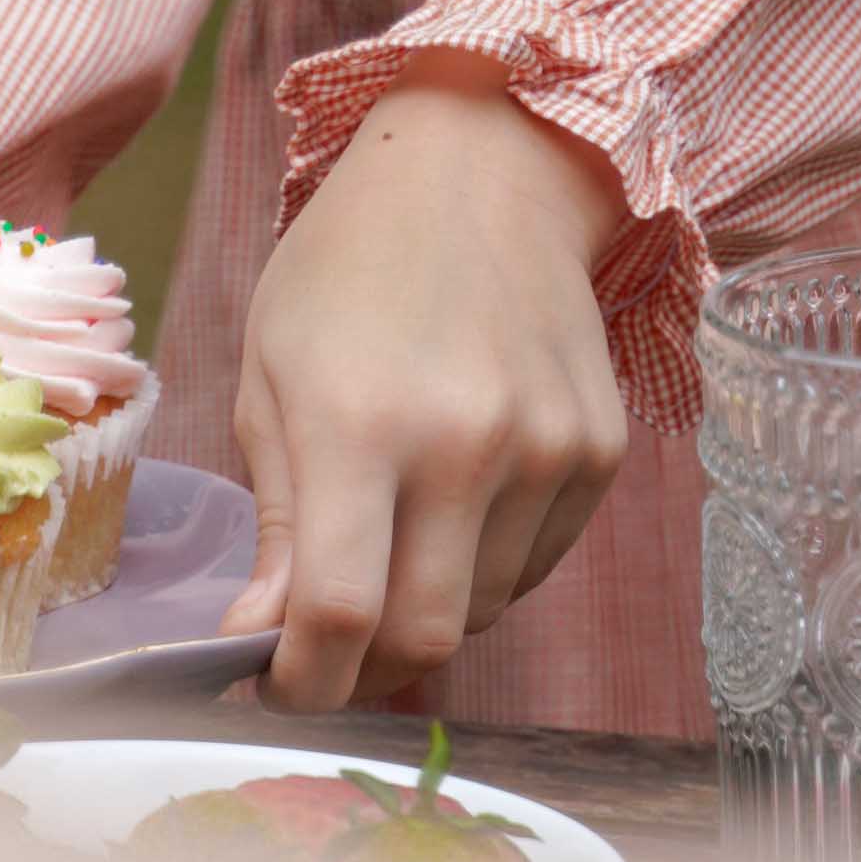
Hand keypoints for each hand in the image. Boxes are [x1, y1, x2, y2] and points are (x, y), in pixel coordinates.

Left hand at [225, 59, 628, 710]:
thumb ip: (277, 518)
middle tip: (328, 650)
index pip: (340, 612)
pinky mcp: (600, 450)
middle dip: (365, 671)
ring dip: (429, 612)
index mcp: (359, 421)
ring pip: (487, 611)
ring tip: (394, 546)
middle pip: (426, 637)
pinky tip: (456, 507)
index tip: (276, 691)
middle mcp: (466, 442)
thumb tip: (261, 638)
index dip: (304, 683)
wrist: (482, 169)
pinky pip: (539, 566)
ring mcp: (548, 448)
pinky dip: (488, 570)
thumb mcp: (272, 375)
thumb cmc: (348, 267)